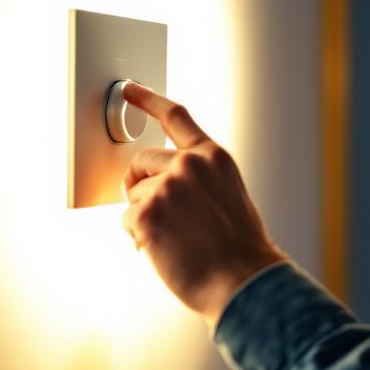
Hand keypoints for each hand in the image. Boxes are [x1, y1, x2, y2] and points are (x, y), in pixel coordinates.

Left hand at [120, 82, 288, 327]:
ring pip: (133, 197)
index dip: (148, 99)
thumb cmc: (238, 249)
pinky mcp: (147, 214)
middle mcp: (188, 165)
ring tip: (176, 239)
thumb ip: (198, 179)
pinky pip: (127, 221)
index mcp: (212, 157)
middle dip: (139, 185)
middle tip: (157, 213)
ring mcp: (167, 188)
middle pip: (140, 162)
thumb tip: (162, 183)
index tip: (129, 89)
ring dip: (145, 218)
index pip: (175, 116)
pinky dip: (140, 239)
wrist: (243, 280)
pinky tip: (166, 250)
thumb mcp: (228, 195)